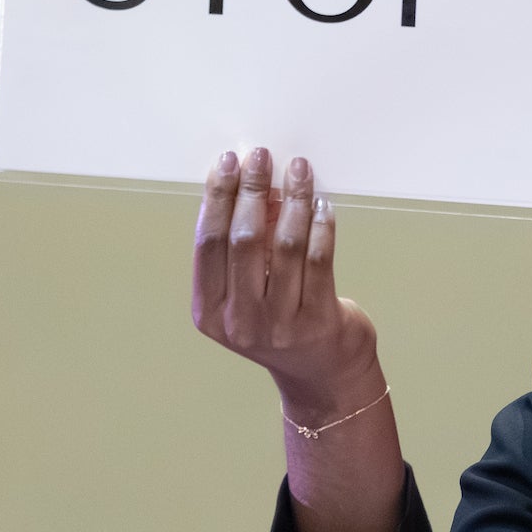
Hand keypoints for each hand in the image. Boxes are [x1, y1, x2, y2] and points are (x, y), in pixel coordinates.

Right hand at [192, 148, 379, 417]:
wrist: (323, 374)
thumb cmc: (281, 322)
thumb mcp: (247, 291)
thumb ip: (243, 247)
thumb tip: (255, 183)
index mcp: (209, 311)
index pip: (208, 242)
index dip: (218, 197)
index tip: (229, 163)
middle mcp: (241, 321)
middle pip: (243, 239)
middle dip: (252, 190)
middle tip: (262, 157)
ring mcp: (280, 324)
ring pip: (285, 245)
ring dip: (293, 200)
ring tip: (299, 170)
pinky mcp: (319, 321)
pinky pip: (320, 260)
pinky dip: (321, 225)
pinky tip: (322, 204)